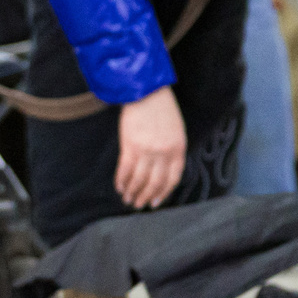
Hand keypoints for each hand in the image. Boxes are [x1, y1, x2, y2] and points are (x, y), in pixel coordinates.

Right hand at [116, 87, 186, 209]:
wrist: (146, 92)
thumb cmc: (163, 109)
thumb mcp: (176, 131)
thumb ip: (173, 150)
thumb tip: (163, 171)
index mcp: (178, 149)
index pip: (172, 179)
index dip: (163, 193)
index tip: (155, 202)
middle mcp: (164, 153)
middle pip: (155, 183)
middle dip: (145, 196)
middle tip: (138, 205)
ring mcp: (147, 151)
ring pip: (139, 180)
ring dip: (132, 192)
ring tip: (127, 198)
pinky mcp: (130, 146)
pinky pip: (125, 170)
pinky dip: (121, 180)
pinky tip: (119, 186)